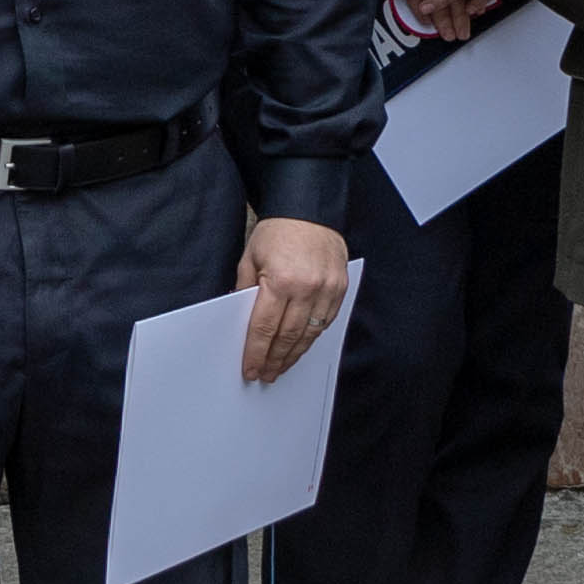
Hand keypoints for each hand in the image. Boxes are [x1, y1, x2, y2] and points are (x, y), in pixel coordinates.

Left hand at [236, 215, 350, 385]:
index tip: (250, 369)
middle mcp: (307, 288)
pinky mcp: (340, 289)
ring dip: (294, 355)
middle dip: (274, 360)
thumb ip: (246, 289)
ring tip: (281, 368)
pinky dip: (312, 337)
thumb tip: (243, 319)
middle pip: (288, 336)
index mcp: (281, 280)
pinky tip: (301, 347)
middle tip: (265, 375)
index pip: (265, 328)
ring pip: (310, 334)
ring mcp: (328, 290)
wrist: (310, 209)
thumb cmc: (278, 230)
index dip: (256, 353)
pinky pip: (326, 322)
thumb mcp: (251, 257)